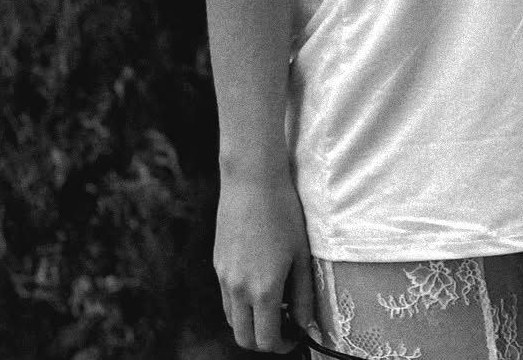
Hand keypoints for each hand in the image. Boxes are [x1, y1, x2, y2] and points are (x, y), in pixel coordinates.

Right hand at [214, 170, 314, 352]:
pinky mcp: (217, 264)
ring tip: (274, 303)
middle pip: (244, 337)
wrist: (252, 179)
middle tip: (284, 326)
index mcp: (263, 289)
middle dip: (264, 340)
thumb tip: (304, 322)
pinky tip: (258, 283)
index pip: (267, 339)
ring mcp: (224, 277)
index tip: (295, 336)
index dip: (283, 345)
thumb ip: (303, 294)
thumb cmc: (283, 212)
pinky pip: (227, 298)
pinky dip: (240, 305)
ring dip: (250, 323)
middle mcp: (238, 289)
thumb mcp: (301, 254)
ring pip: (232, 320)